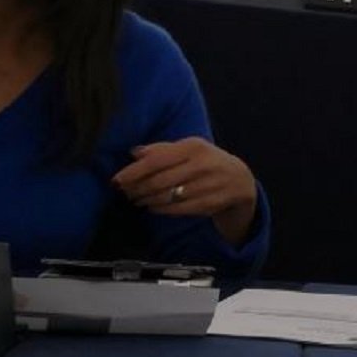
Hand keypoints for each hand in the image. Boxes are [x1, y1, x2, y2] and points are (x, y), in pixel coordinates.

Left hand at [112, 137, 257, 244]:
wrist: (240, 180)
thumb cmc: (207, 161)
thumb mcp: (189, 148)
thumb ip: (162, 149)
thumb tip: (134, 152)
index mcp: (194, 147)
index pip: (156, 160)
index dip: (133, 172)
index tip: (116, 180)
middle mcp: (203, 165)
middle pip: (159, 181)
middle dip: (137, 189)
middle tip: (125, 192)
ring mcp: (208, 186)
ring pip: (167, 197)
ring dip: (146, 200)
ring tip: (136, 199)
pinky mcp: (210, 204)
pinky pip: (177, 209)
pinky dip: (160, 209)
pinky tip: (152, 207)